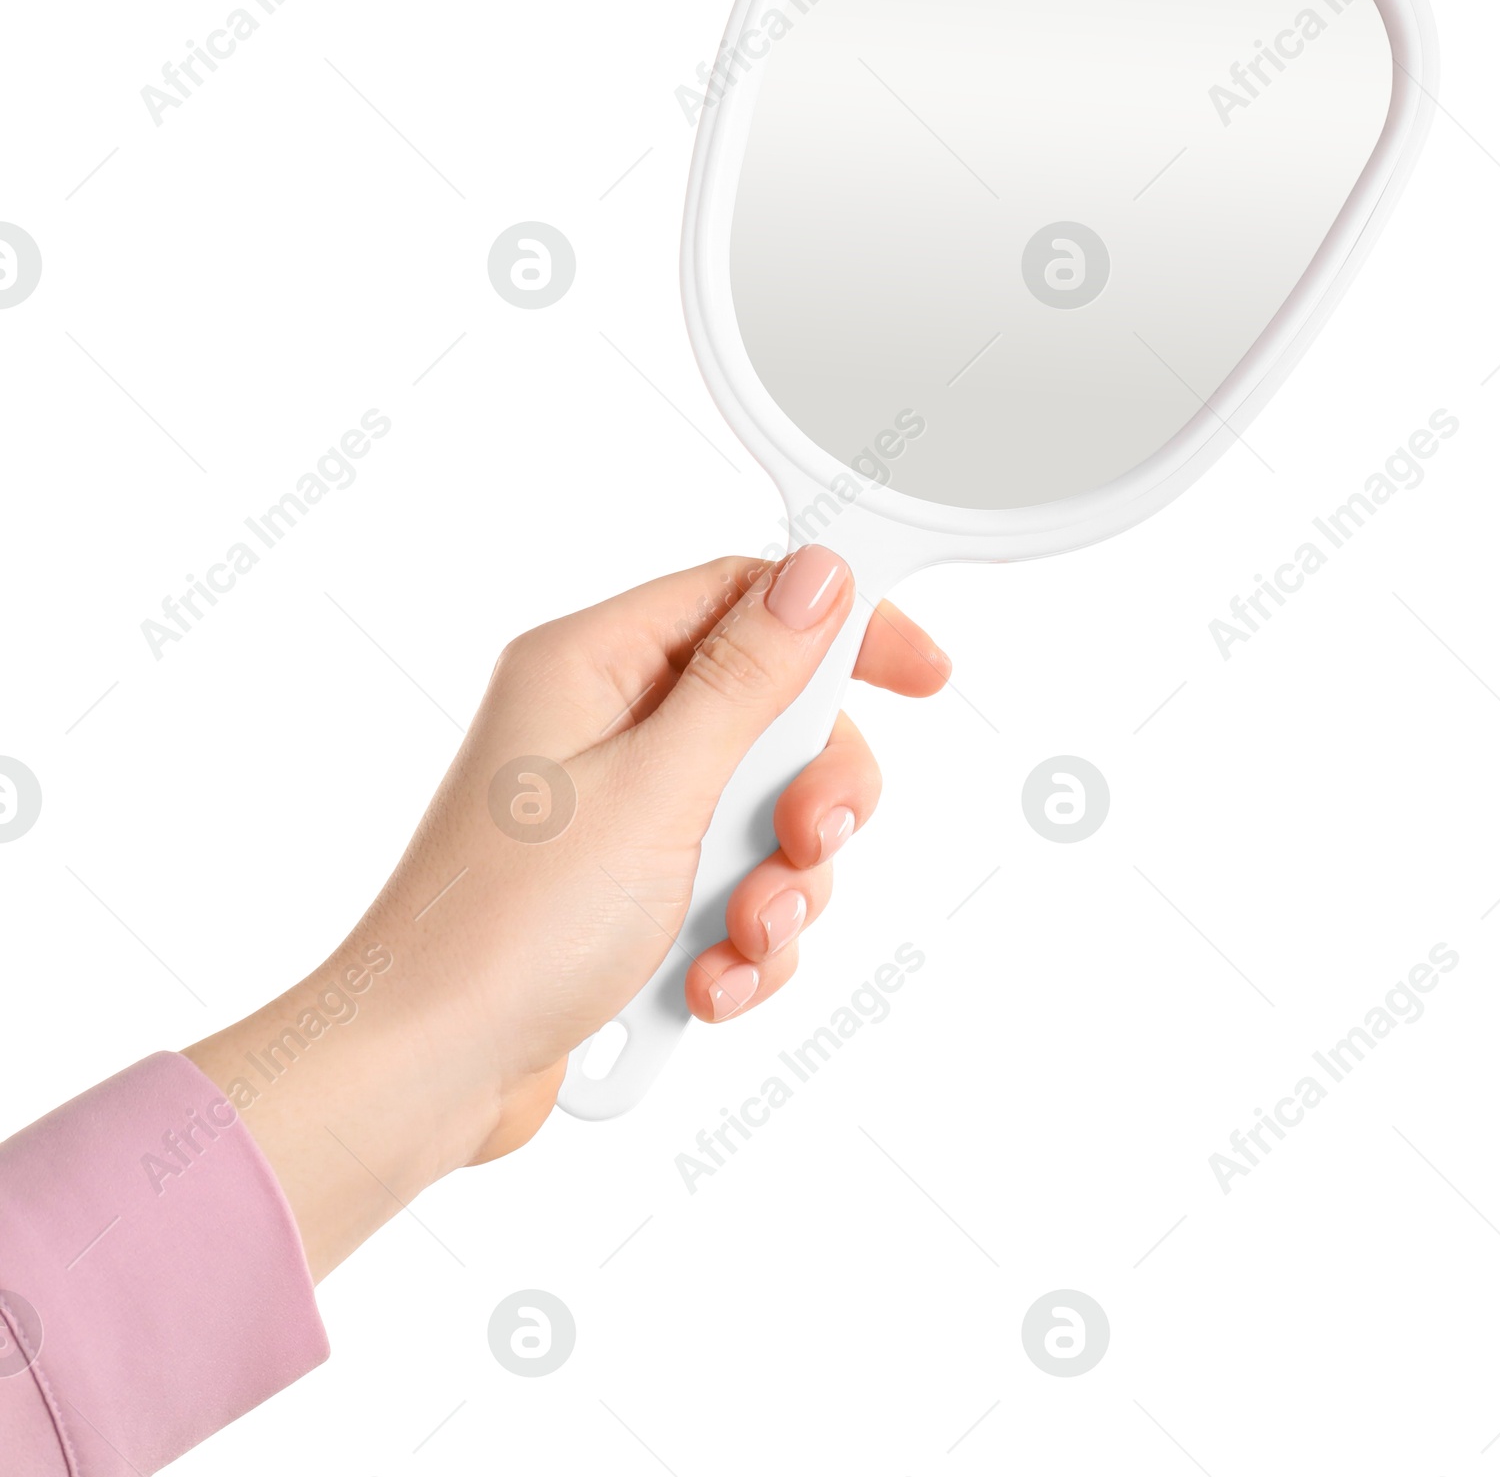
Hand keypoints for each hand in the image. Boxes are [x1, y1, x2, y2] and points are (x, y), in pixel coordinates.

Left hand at [187, 549, 947, 1277]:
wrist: (427, 1075)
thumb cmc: (507, 928)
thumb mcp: (658, 787)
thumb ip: (751, 678)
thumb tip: (820, 577)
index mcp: (593, 665)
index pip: (745, 599)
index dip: (840, 629)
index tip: (918, 672)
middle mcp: (604, 727)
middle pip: (771, 718)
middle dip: (808, 795)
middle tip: (808, 839)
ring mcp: (618, 814)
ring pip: (762, 816)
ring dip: (776, 887)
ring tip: (738, 937)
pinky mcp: (628, 894)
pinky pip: (731, 890)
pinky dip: (739, 940)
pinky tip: (708, 986)